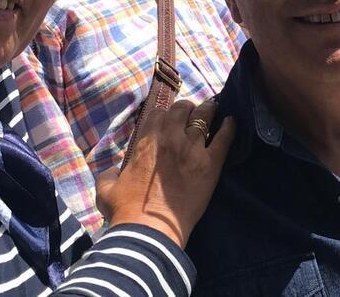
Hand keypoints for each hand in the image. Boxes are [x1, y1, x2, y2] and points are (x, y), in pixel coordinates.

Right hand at [95, 98, 234, 246]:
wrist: (150, 230)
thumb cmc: (125, 210)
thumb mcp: (106, 189)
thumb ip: (109, 174)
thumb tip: (113, 171)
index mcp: (146, 141)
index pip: (159, 113)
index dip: (164, 115)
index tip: (169, 121)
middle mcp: (170, 139)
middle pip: (182, 109)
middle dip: (187, 108)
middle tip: (191, 113)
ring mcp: (192, 149)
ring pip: (204, 117)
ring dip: (208, 111)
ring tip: (213, 108)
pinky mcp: (211, 164)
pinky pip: (224, 139)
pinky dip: (229, 128)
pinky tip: (232, 121)